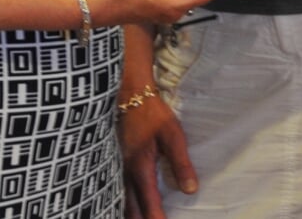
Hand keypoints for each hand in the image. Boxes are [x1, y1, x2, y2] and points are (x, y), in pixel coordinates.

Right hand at [122, 91, 195, 218]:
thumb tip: (191, 190)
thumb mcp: (172, 135)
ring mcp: (114, 167)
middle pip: (130, 207)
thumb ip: (181, 163)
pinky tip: (123, 207)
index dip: (156, 217)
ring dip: (128, 214)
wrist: (128, 94)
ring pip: (118, 200)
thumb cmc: (152, 114)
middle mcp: (123, 171)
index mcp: (140, 167)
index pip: (149, 201)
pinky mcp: (111, 161)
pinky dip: (118, 202)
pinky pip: (112, 189)